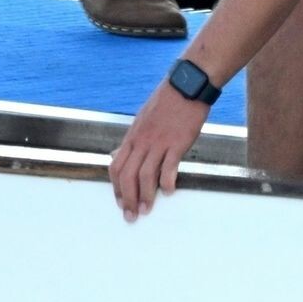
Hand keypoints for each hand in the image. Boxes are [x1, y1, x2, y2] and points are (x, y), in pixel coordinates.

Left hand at [109, 77, 206, 221]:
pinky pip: (168, 167)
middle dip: (128, 199)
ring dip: (145, 196)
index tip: (120, 202)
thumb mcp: (142, 118)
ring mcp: (159, 142)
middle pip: (128, 175)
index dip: (116, 187)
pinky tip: (168, 191)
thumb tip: (120, 154)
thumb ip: (134, 139)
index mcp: (133, 135)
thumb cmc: (166, 102)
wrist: (186, 85)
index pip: (116, 165)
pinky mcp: (177, 142)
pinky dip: (167, 182)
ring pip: (146, 175)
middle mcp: (142, 140)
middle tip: (131, 215)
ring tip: (147, 210)